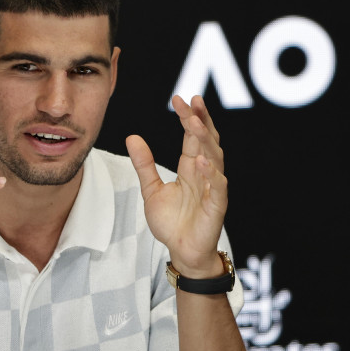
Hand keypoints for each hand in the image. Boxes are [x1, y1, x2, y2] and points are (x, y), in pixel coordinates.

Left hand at [126, 95, 225, 276]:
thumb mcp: (151, 190)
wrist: (182, 251)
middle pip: (206, 141)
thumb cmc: (172, 222)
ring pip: (215, 159)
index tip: (179, 99)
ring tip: (195, 124)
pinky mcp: (216, 207)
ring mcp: (212, 189)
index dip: (187, 117)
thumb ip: (144, 164)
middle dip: (200, 120)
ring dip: (206, 140)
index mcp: (190, 168)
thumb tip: (132, 137)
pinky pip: (217, 187)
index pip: (191, 136)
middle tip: (192, 101)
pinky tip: (201, 161)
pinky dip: (211, 174)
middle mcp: (204, 174)